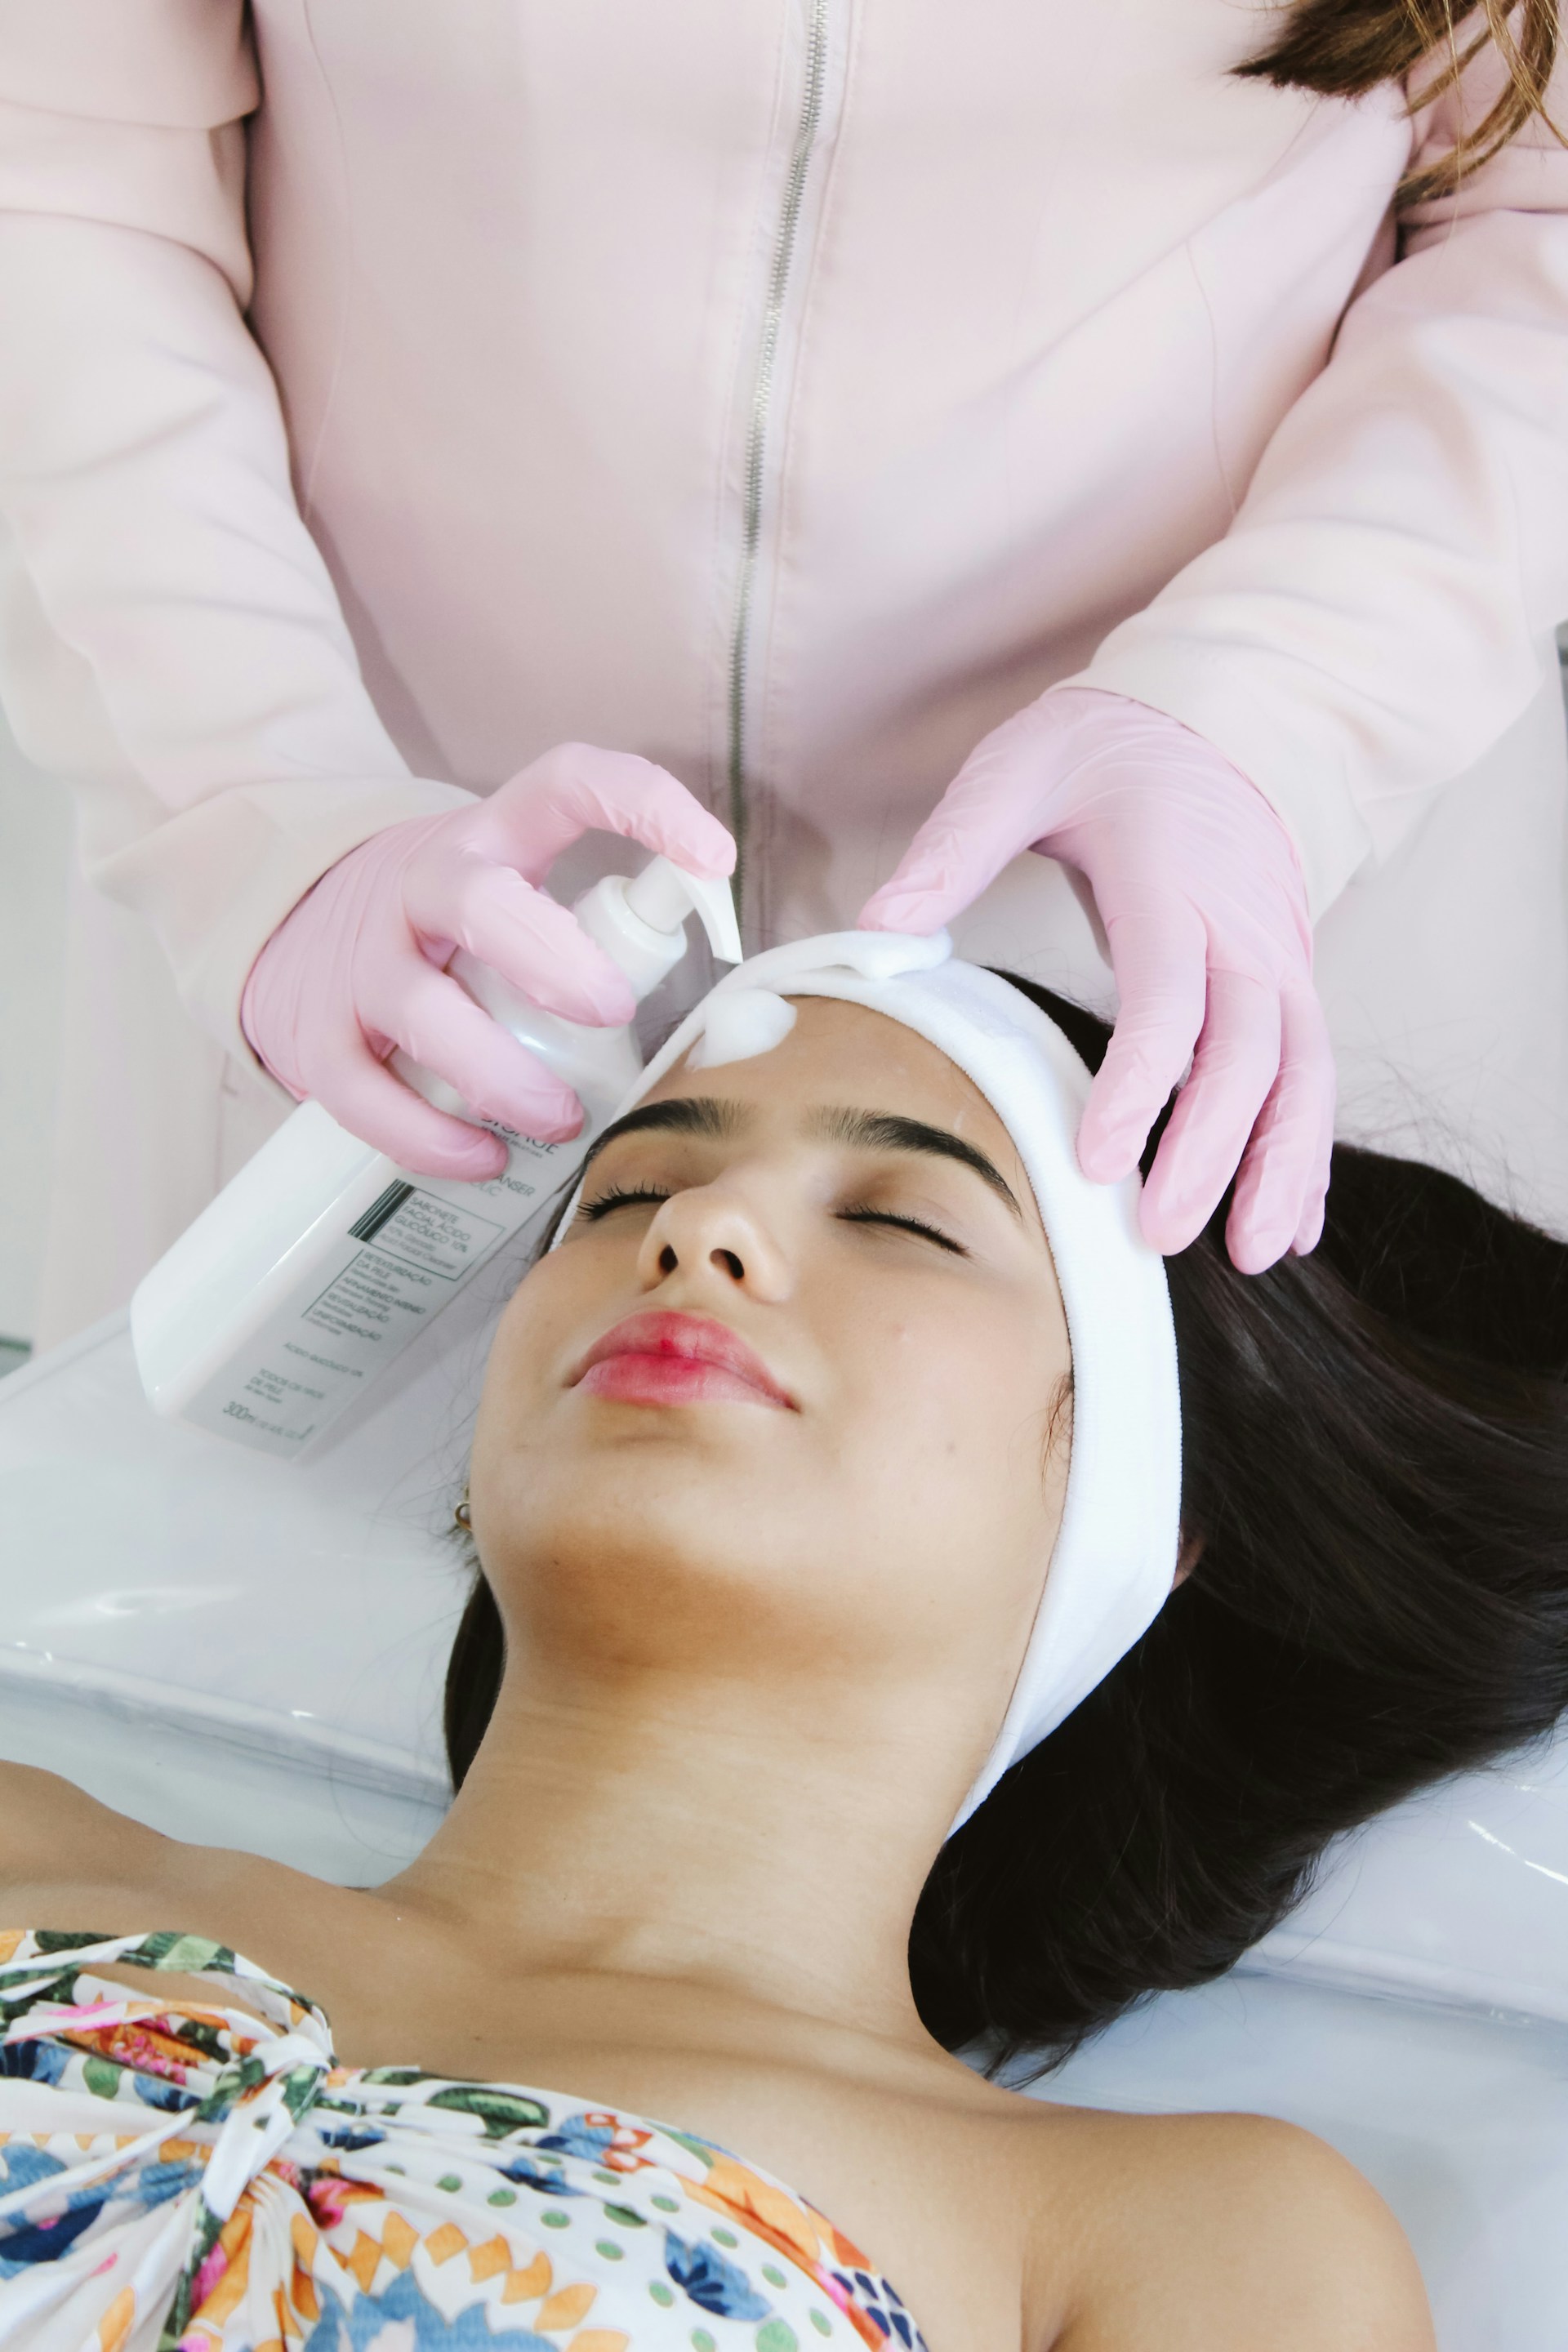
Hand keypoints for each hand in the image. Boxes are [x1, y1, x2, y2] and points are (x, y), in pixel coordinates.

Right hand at [241, 742, 734, 1179]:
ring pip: (422, 1010)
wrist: (285, 927)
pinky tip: (481, 1156)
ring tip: (559, 1120)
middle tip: (608, 1013)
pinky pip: (364, 1092)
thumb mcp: (507, 886)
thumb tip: (725, 1016)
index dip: (641, 803)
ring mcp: (362, 962)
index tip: (713, 855)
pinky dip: (426, 1136)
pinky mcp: (317, 1035)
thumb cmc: (440, 927)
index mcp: (488, 838)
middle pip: (480, 902)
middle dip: (554, 961)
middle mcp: (420, 888)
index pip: (564, 784)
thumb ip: (591, 923)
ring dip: (501, 1075)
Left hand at [859, 688, 1332, 1270]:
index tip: (1099, 1158)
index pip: (1170, 995)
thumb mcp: (1017, 768)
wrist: (1217, 714)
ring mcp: (1280, 956)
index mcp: (1174, 878)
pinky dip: (1309, 1151)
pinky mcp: (1292, 979)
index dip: (1143, 1082)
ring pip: (1303, 1073)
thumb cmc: (1104, 748)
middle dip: (1213, 1150)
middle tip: (1155, 1234)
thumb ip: (951, 847)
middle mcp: (1245, 925)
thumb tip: (876, 930)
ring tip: (1252, 1255)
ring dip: (1284, 1166)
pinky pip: (1315, 1073)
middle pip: (1251, 1051)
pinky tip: (1294, 1222)